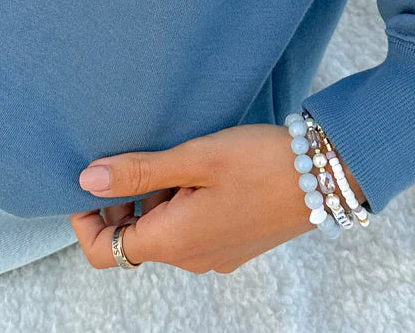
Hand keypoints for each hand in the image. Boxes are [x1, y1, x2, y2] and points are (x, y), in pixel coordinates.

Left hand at [70, 122, 363, 271]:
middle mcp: (192, 259)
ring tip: (181, 156)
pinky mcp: (236, 245)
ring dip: (158, 198)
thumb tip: (87, 180)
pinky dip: (184, 203)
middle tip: (143, 155)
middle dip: (126, 202)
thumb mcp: (196, 157)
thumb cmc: (261, 161)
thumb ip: (140, 170)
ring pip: (165, 231)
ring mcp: (216, 256)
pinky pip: (192, 230)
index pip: (105, 252)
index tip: (90, 183)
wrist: (327, 174)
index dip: (87, 221)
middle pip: (134, 239)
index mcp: (174, 242)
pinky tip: (205, 169)